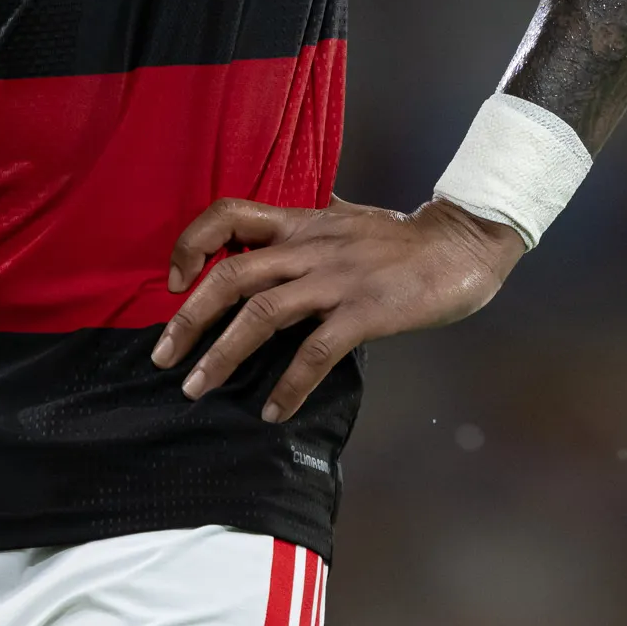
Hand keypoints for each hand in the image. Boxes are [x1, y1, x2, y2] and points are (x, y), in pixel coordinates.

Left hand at [152, 196, 525, 420]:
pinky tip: (274, 411)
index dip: (192, 243)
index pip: (230, 214)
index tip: (174, 280)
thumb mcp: (349, 217)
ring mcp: (337, 279)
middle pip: (232, 274)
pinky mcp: (365, 311)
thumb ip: (313, 223)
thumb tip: (285, 223)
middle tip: (164, 357)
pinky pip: (315, 350)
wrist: (462, 243)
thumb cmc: (405, 237)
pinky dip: (289, 384)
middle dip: (189, 318)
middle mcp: (311, 247)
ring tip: (197, 388)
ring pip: (262, 312)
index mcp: (303, 223)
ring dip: (223, 354)